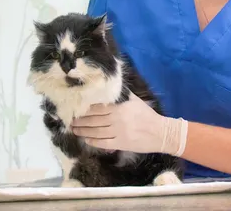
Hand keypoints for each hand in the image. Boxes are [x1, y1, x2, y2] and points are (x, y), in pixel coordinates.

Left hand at [70, 92, 187, 154]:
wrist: (160, 132)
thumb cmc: (147, 115)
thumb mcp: (135, 100)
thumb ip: (121, 95)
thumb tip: (108, 87)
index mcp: (120, 107)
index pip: (97, 107)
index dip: (85, 109)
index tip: (75, 108)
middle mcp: (117, 119)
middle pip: (93, 119)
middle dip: (80, 120)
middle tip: (70, 120)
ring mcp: (118, 132)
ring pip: (95, 131)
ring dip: (83, 131)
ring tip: (74, 130)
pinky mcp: (120, 144)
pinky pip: (102, 143)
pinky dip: (92, 141)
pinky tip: (86, 140)